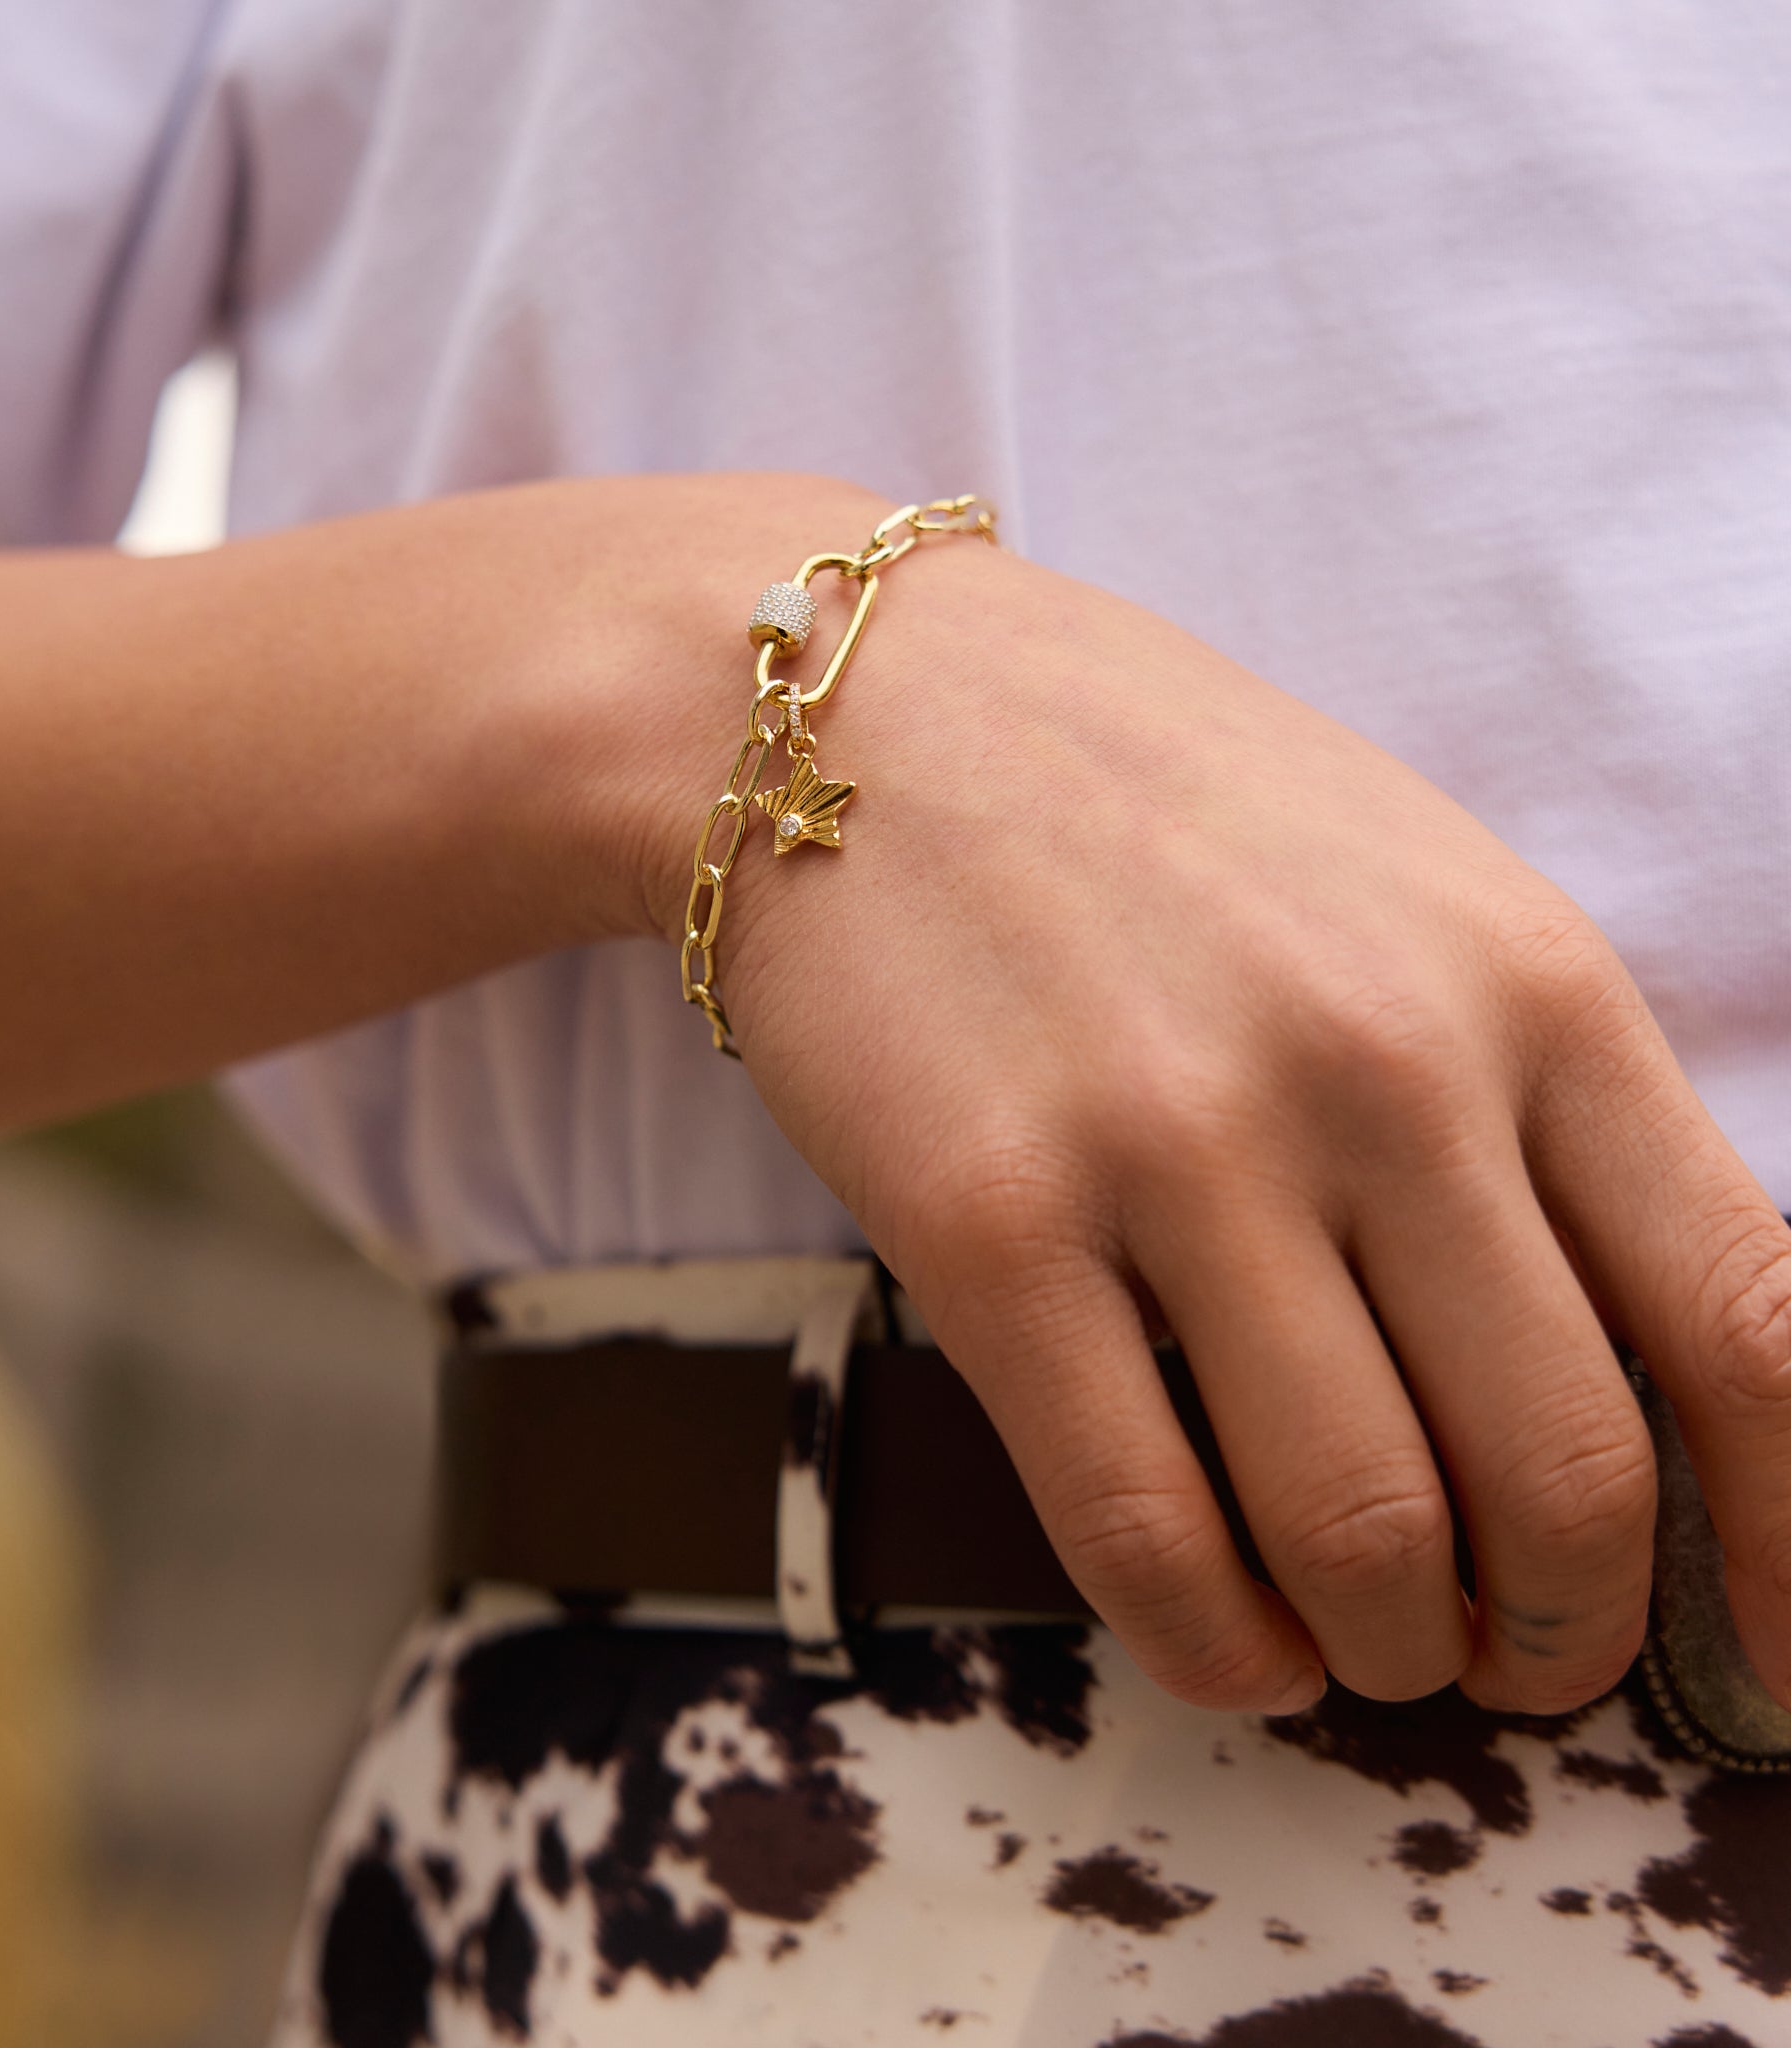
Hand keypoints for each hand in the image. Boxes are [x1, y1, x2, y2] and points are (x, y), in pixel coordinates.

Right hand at [691, 528, 1790, 1715]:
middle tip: (1512, 1655)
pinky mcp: (984, 1221)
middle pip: (1565, 1475)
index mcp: (1526, 982)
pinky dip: (1211, 1642)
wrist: (853, 708)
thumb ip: (1537, 1104)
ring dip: (1391, 1650)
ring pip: (1360, 1530)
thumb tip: (1617, 1370)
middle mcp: (1378, 1069)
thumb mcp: (1410, 891)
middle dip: (1559, 1632)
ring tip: (1364, 1642)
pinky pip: (1140, 1525)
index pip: (1746, 1324)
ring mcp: (1174, 1144)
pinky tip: (1225, 1640)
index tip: (1762, 1661)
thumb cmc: (1141, 801)